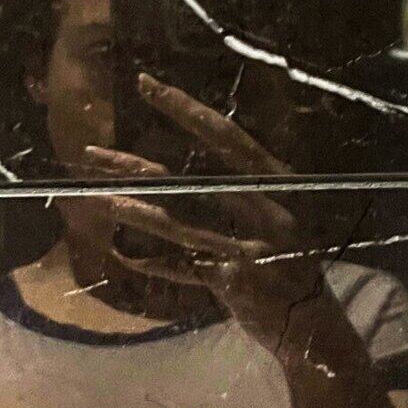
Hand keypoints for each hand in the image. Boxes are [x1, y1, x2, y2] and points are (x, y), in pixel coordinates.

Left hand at [84, 71, 324, 350]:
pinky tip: (123, 253)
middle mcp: (264, 209)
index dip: (183, 108)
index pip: (224, 136)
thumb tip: (189, 166)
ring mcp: (249, 246)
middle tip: (93, 153)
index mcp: (278, 182)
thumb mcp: (282, 214)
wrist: (314, 324)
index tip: (146, 84)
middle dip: (136, 166)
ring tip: (101, 199)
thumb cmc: (294, 262)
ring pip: (177, 224)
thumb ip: (245, 191)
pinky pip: (183, 267)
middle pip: (186, 180)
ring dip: (135, 212)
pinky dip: (153, 263)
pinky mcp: (234, 281)